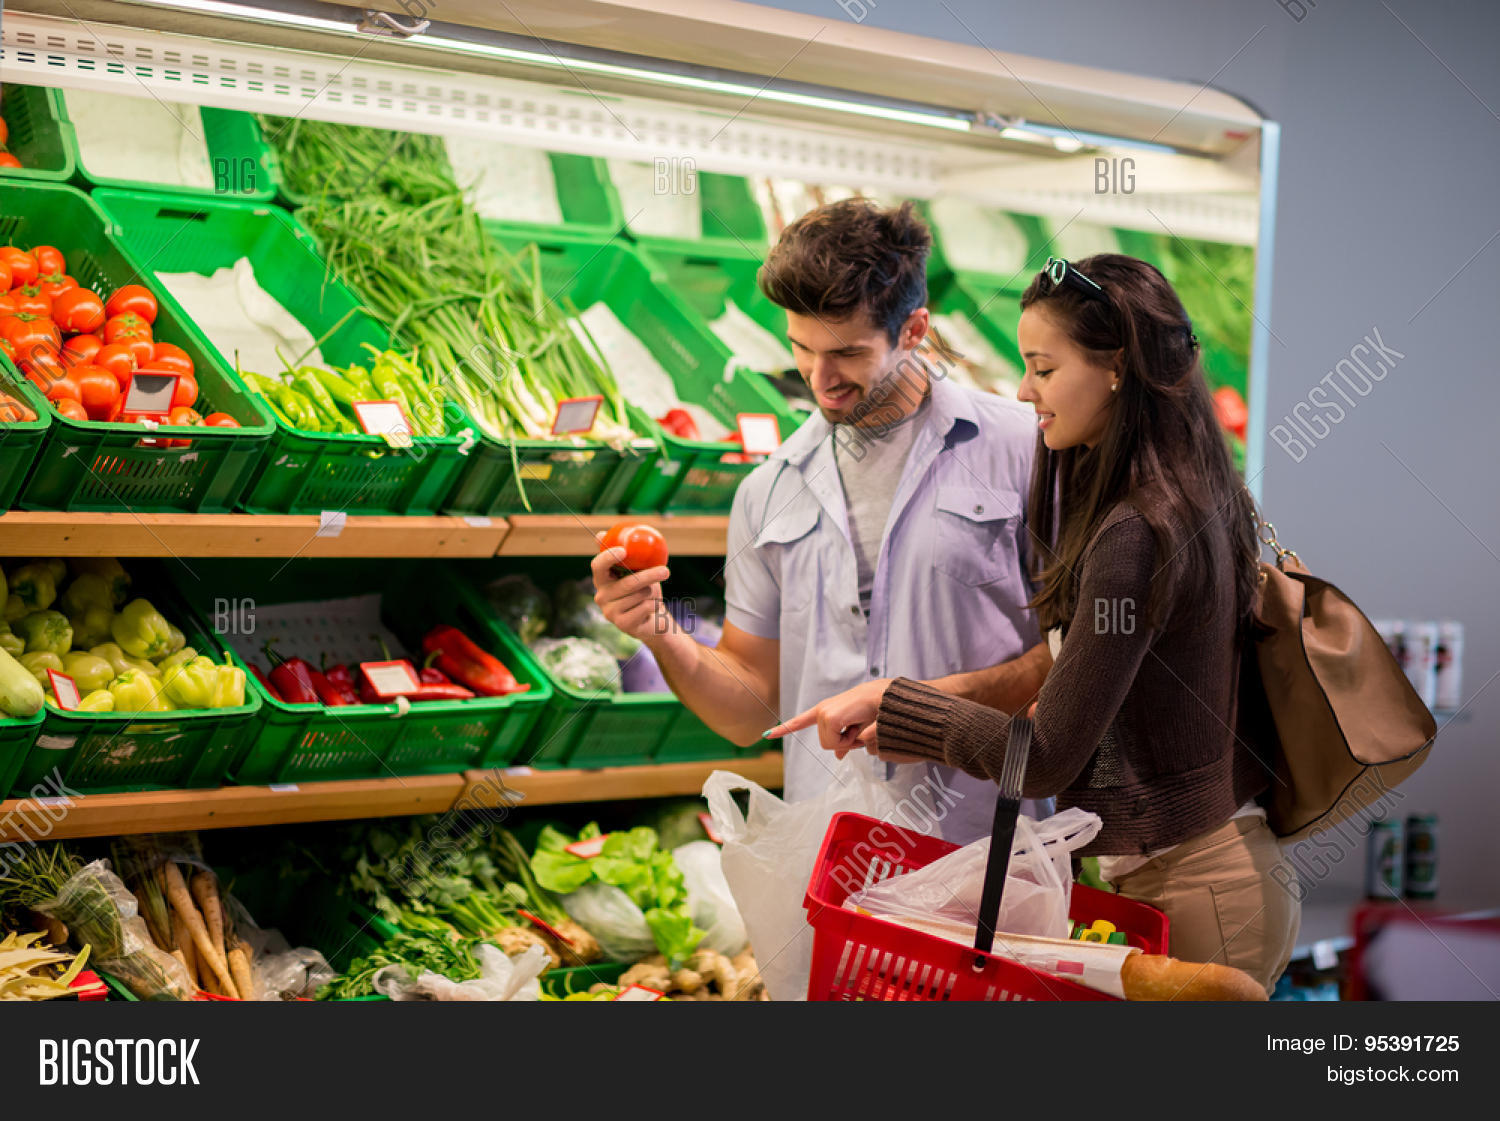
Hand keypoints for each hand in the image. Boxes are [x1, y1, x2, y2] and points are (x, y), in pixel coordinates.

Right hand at [590, 532, 670, 643]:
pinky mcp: (622, 624)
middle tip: (665, 571)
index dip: (608, 557)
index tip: (624, 550)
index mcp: (602, 579)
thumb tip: (601, 533)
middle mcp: (601, 596)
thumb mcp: (635, 570)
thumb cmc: (643, 589)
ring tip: (651, 595)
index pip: (598, 566)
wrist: (651, 619)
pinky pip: (645, 607)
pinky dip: (654, 605)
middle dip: (649, 575)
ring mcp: (610, 612)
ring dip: (652, 593)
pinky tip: (650, 608)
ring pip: (639, 595)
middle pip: (627, 583)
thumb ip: (625, 554)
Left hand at [764, 678, 890, 756]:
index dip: (784, 729)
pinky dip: (848, 740)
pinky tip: (856, 725)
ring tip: (857, 725)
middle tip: (856, 731)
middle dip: (843, 743)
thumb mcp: (857, 729)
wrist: (884, 699)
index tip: (766, 735)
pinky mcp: (830, 717)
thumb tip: (839, 756)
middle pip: (825, 744)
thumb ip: (846, 742)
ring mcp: (824, 713)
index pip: (800, 721)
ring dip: (847, 741)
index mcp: (825, 711)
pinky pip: (835, 742)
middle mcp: (822, 711)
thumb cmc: (874, 711)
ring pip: (830, 745)